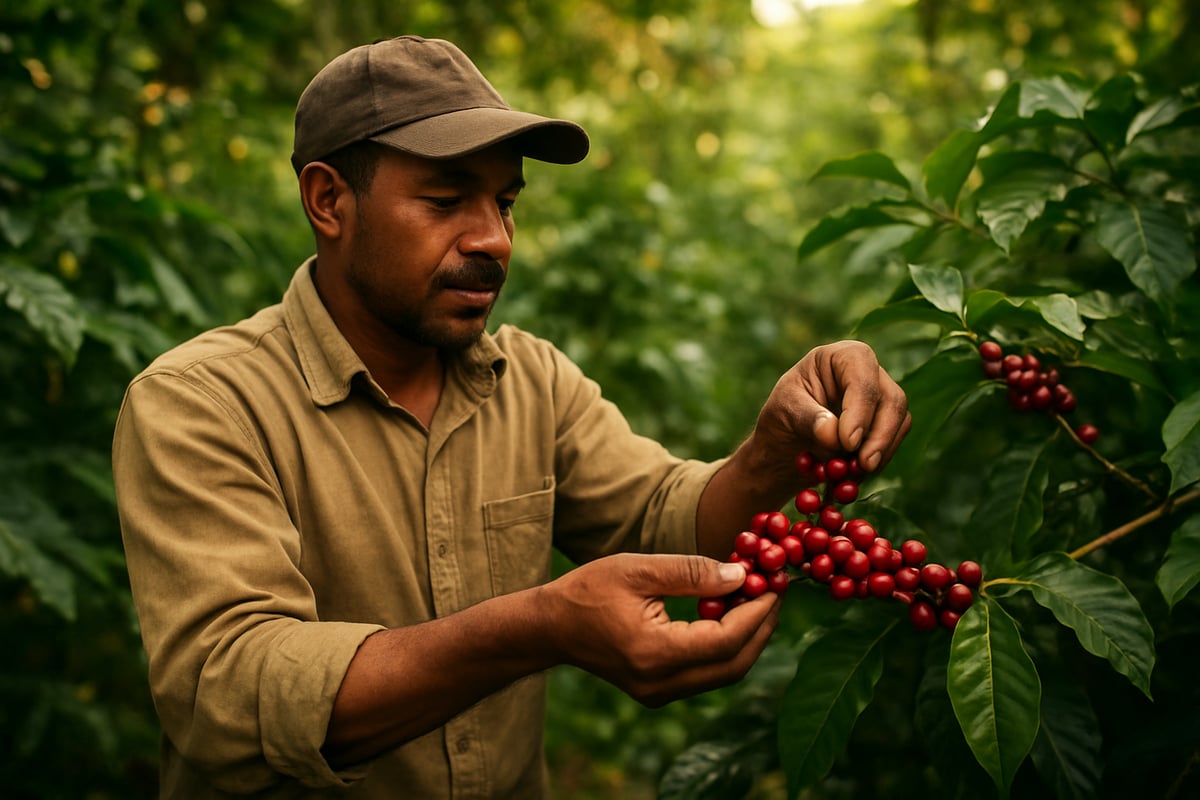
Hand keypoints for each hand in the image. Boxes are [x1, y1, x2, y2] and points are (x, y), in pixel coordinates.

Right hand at [540, 553, 779, 706]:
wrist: (550, 627)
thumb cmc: (588, 590)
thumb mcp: (639, 569)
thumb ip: (691, 573)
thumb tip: (741, 575)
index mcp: (654, 652)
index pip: (726, 640)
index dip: (756, 612)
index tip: (773, 584)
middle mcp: (660, 683)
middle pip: (733, 665)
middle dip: (761, 629)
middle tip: (774, 593)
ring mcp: (658, 693)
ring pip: (723, 674)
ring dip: (746, 639)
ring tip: (756, 600)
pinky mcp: (657, 691)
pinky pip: (705, 674)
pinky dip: (724, 647)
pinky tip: (728, 615)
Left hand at [754, 340, 909, 473]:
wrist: (788, 440)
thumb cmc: (783, 414)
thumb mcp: (784, 411)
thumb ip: (808, 419)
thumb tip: (833, 434)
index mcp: (842, 356)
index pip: (862, 377)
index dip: (860, 409)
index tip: (847, 442)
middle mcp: (869, 372)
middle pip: (891, 400)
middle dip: (879, 436)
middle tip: (863, 465)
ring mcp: (882, 397)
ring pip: (899, 422)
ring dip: (879, 453)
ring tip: (851, 474)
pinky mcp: (887, 423)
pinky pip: (893, 442)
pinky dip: (877, 462)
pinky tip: (854, 474)